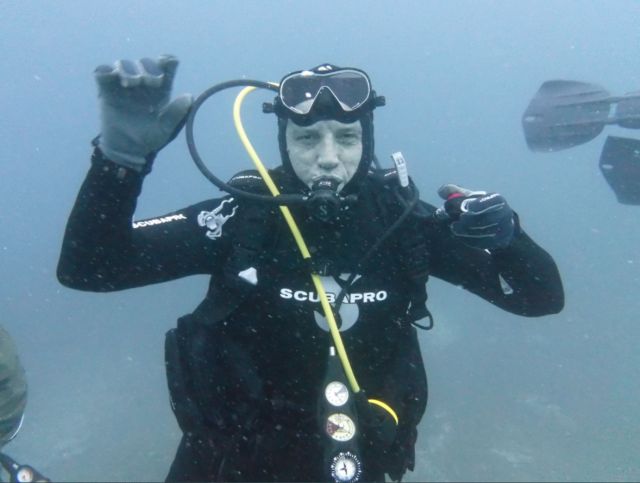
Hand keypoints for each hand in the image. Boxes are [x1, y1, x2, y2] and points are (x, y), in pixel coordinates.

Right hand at [94, 55, 192, 171]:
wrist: (126, 150)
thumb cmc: (148, 139)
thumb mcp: (164, 129)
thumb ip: (176, 114)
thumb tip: (190, 97)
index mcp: (160, 90)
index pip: (166, 68)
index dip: (167, 61)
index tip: (167, 62)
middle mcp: (143, 84)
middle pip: (145, 63)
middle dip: (148, 68)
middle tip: (151, 81)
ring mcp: (124, 85)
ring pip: (124, 64)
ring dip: (128, 69)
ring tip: (130, 83)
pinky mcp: (106, 90)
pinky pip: (103, 72)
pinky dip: (106, 70)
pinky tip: (112, 76)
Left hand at [437, 183, 514, 248]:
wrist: (494, 222)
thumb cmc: (477, 206)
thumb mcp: (466, 197)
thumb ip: (453, 192)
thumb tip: (442, 191)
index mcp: (497, 199)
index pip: (493, 200)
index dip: (480, 204)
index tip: (466, 208)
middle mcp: (505, 213)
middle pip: (489, 219)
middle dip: (470, 221)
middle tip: (455, 222)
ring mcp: (505, 228)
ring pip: (487, 232)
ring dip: (468, 231)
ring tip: (455, 228)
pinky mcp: (502, 241)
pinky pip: (487, 243)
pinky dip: (472, 240)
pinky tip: (461, 237)